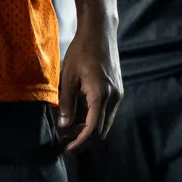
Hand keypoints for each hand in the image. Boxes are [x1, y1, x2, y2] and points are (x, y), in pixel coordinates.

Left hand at [55, 13, 122, 152]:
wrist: (100, 32)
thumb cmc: (81, 51)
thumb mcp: (68, 77)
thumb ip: (66, 103)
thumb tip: (63, 126)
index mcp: (101, 95)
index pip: (93, 129)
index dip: (79, 142)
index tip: (66, 149)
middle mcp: (114, 98)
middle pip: (102, 131)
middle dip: (84, 140)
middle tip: (65, 142)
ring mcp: (118, 94)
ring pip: (106, 123)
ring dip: (90, 131)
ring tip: (70, 130)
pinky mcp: (118, 91)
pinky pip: (108, 113)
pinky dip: (95, 121)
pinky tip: (81, 118)